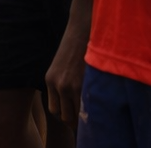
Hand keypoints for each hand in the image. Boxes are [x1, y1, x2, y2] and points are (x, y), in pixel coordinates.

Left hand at [45, 0, 89, 127]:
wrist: (83, 26)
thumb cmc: (77, 45)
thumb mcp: (63, 64)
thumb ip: (65, 81)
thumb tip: (75, 101)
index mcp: (50, 80)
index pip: (55, 110)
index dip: (66, 116)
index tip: (76, 119)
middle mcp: (58, 85)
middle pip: (64, 117)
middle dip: (75, 122)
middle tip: (87, 123)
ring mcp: (70, 85)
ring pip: (76, 116)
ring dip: (85, 119)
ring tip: (95, 119)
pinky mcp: (83, 83)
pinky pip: (86, 108)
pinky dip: (92, 112)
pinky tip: (100, 111)